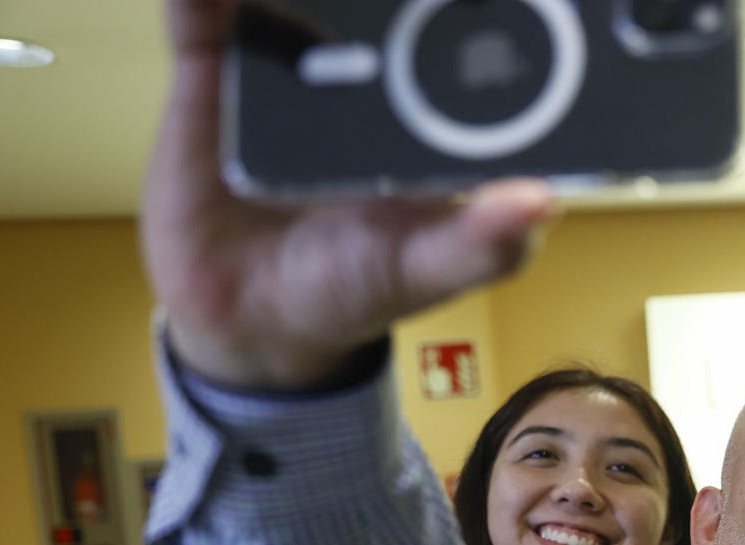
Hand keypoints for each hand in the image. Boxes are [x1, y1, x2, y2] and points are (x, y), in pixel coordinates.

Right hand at [140, 0, 554, 389]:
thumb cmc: (359, 284)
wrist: (250, 313)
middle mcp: (365, 73)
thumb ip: (485, 242)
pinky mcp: (217, 71)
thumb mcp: (428, 270)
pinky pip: (206, 18)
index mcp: (430, 111)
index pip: (460, 37)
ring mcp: (290, 64)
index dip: (472, 9)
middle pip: (381, 3)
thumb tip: (538, 199)